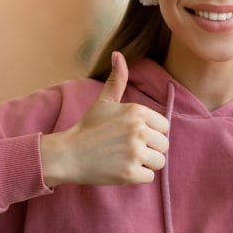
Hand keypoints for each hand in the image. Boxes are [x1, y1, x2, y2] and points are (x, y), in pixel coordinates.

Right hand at [40, 52, 169, 186]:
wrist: (68, 154)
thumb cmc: (88, 128)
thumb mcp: (104, 101)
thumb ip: (117, 80)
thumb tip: (118, 54)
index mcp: (137, 111)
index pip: (164, 127)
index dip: (151, 133)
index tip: (132, 136)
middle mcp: (139, 130)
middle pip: (164, 146)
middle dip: (149, 150)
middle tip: (127, 150)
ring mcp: (135, 152)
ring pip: (159, 162)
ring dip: (145, 164)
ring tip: (124, 159)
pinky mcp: (130, 173)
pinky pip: (149, 177)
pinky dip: (136, 177)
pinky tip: (120, 169)